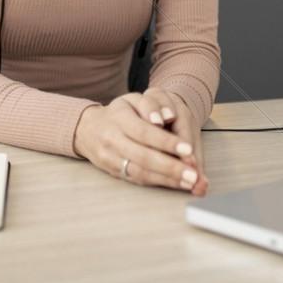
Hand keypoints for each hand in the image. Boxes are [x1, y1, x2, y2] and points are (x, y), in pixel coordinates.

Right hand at [73, 91, 207, 194]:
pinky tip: (175, 184)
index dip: (166, 142)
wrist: (88, 129)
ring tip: (189, 182)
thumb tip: (164, 119)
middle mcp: (111, 139)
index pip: (143, 132)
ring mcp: (110, 158)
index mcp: (117, 118)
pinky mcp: (113, 172)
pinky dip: (158, 183)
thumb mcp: (132, 99)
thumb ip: (150, 104)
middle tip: (193, 174)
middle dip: (171, 167)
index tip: (188, 149)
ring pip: (140, 172)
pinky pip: (137, 180)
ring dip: (167, 179)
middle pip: (143, 156)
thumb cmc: (118, 113)